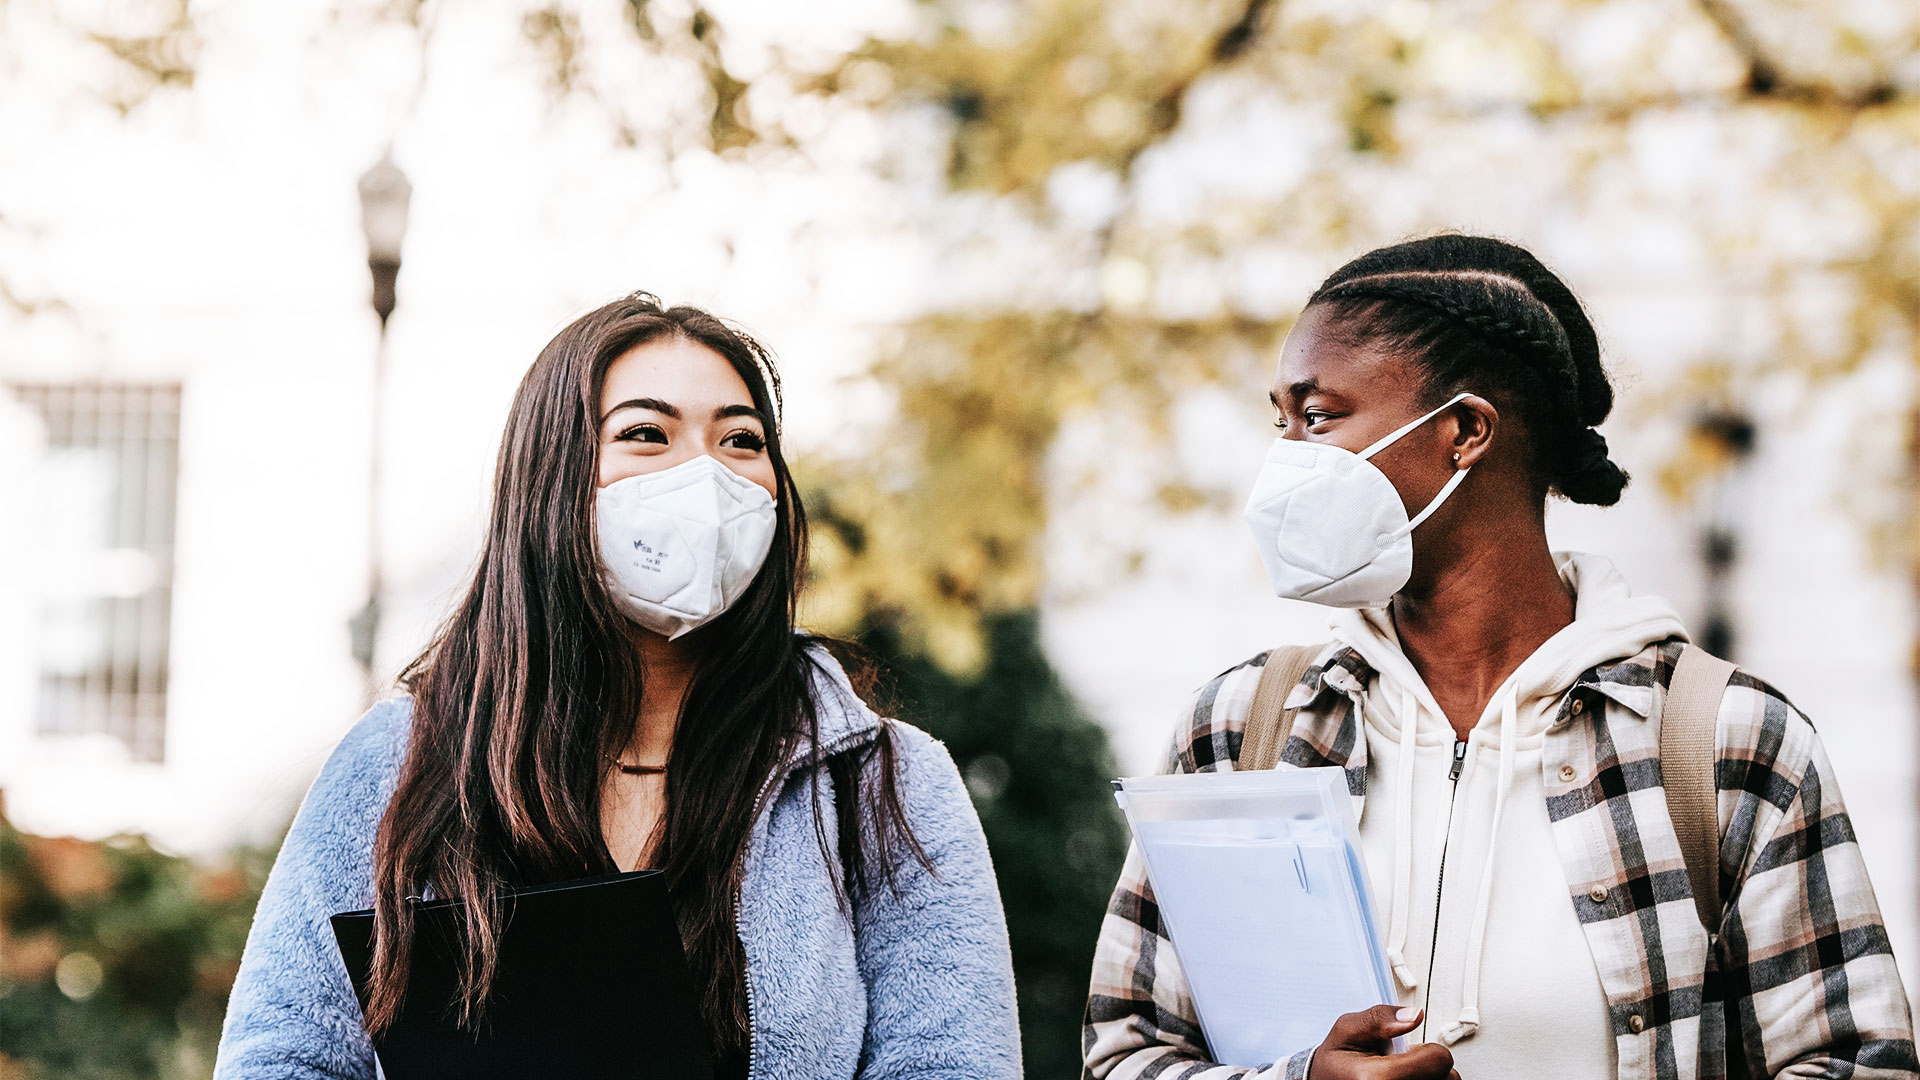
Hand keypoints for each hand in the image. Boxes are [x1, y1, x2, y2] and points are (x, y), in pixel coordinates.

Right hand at [1308, 1005, 1457, 1079]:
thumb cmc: (1337, 1062)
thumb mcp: (1347, 1029)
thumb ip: (1379, 1019)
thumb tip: (1413, 1015)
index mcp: (1377, 1079)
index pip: (1438, 1061)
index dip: (1428, 1049)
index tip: (1410, 1050)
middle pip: (1448, 1077)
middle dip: (1430, 1065)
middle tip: (1404, 1065)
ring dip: (1431, 1077)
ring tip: (1405, 1075)